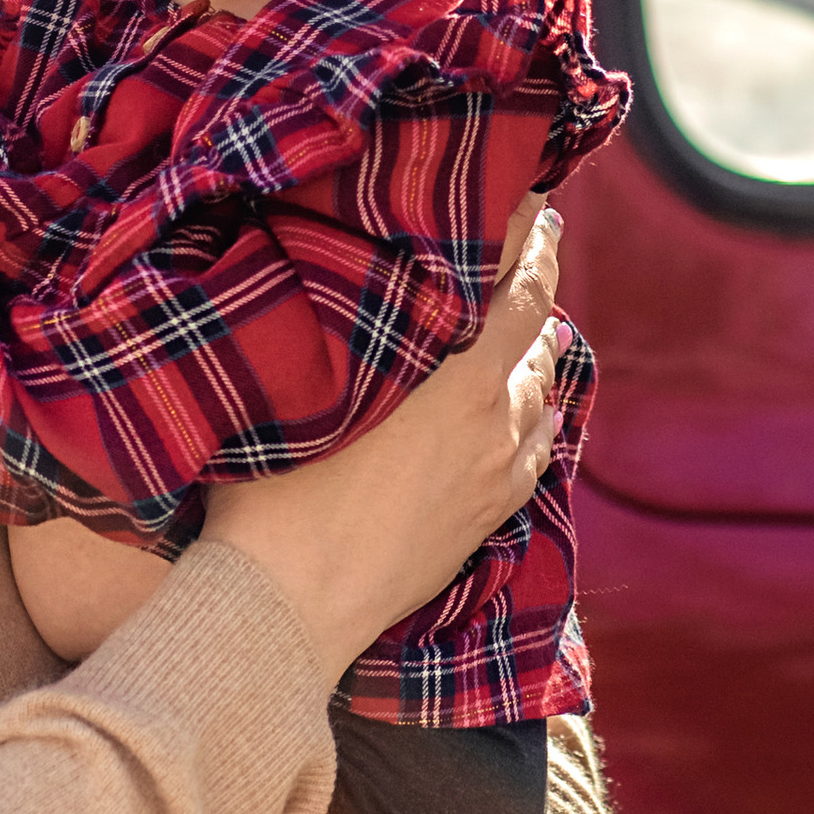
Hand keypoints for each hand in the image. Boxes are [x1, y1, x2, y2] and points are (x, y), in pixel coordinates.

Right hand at [201, 199, 562, 680]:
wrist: (289, 612)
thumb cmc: (273, 498)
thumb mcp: (302, 396)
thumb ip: (339, 339)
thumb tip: (329, 279)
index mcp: (455, 386)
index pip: (518, 294)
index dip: (531, 240)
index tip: (535, 201)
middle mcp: (493, 427)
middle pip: (539, 339)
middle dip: (532, 290)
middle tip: (521, 248)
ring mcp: (499, 478)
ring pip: (540, 395)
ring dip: (529, 357)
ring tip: (506, 328)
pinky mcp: (490, 520)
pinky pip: (534, 448)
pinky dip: (528, 412)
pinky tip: (510, 406)